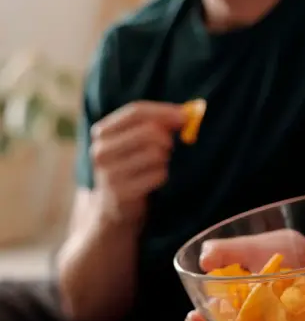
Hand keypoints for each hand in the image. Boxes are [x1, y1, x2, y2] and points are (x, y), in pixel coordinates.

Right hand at [90, 101, 183, 223]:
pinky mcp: (122, 193)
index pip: (136, 111)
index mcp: (102, 132)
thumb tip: (188, 113)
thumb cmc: (132, 168)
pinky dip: (162, 175)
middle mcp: (101, 151)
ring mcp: (109, 173)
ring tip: (156, 166)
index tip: (185, 115)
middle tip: (167, 148)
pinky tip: (153, 181)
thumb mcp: (135, 142)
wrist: (113, 209)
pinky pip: (158, 174)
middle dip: (167, 138)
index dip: (164, 111)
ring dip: (164, 159)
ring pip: (156, 153)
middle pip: (149, 131)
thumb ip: (157, 124)